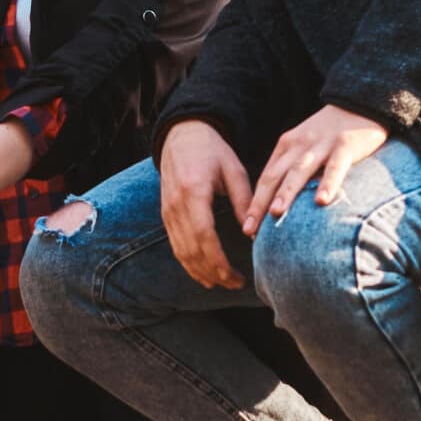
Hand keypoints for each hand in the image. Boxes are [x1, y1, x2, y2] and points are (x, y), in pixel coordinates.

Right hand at [157, 120, 251, 289]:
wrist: (182, 136)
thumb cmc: (213, 151)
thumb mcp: (235, 171)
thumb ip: (244, 201)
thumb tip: (255, 234)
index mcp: (194, 192)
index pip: (203, 235)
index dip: (218, 261)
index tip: (235, 276)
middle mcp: (176, 205)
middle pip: (191, 250)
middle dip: (213, 272)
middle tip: (236, 284)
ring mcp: (168, 211)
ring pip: (181, 252)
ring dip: (200, 273)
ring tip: (222, 284)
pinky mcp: (166, 215)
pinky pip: (175, 246)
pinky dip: (189, 264)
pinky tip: (204, 275)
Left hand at [245, 105, 388, 233]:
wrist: (361, 103)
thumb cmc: (331, 134)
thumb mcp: (306, 147)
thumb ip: (294, 170)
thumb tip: (280, 206)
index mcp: (286, 146)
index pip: (266, 178)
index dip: (255, 203)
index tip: (247, 229)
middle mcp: (299, 145)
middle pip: (274, 176)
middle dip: (260, 203)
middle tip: (250, 229)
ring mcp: (321, 145)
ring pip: (299, 171)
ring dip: (286, 193)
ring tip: (276, 214)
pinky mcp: (345, 145)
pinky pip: (335, 167)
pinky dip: (328, 183)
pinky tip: (322, 201)